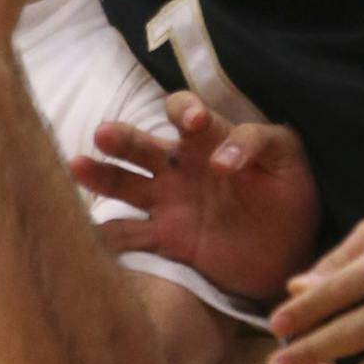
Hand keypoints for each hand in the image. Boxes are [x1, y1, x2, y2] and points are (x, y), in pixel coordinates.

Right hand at [69, 92, 318, 301]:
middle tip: (104, 135)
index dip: (184, 110)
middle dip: (121, 139)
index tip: (193, 123)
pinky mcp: (165, 241)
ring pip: (123, 184)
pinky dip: (105, 238)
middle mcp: (178, 166)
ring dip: (99, 176)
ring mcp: (167, 203)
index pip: (183, 111)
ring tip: (76, 168)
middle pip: (139, 146)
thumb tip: (222, 157)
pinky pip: (128, 237)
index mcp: (207, 139)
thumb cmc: (288, 194)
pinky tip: (85, 236)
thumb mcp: (287, 159)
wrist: (288, 252)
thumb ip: (259, 142)